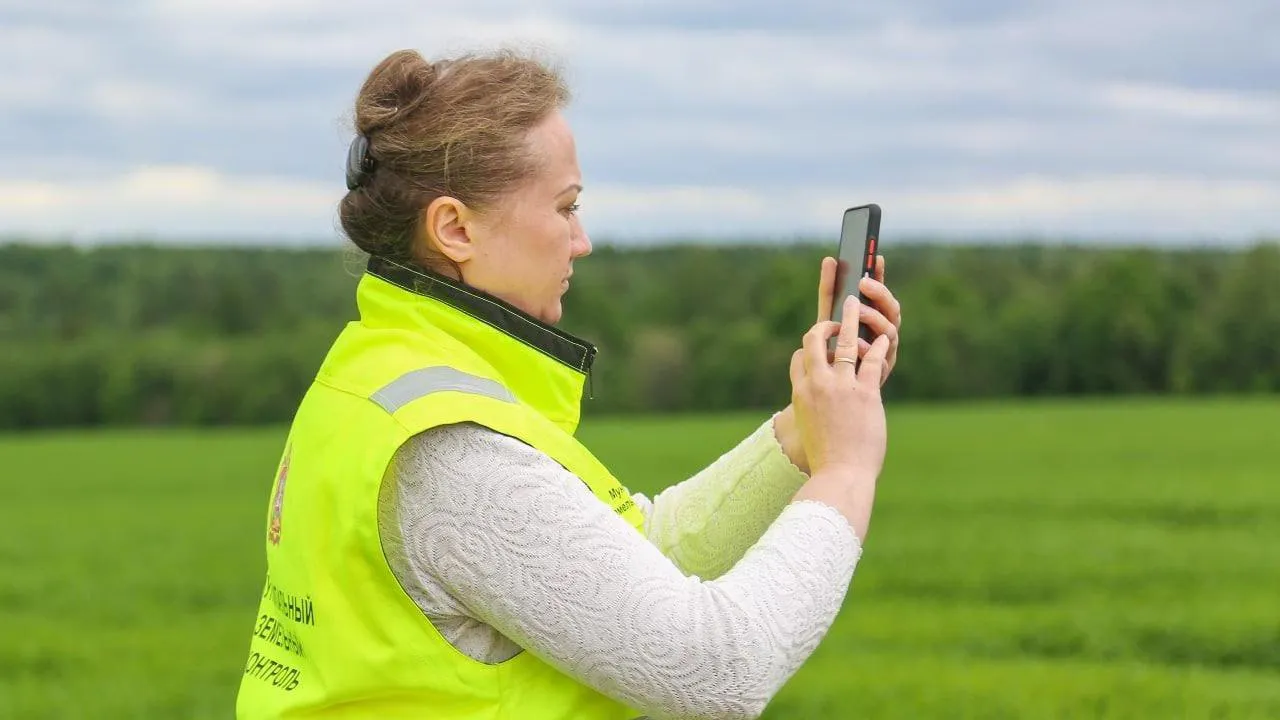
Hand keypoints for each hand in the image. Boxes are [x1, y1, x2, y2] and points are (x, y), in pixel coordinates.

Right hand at [790, 304, 890, 487]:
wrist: (840, 475)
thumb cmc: (826, 461)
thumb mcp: (810, 430)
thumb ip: (812, 412)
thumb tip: (818, 411)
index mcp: (801, 394)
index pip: (798, 359)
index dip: (807, 350)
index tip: (818, 348)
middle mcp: (818, 385)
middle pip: (815, 342)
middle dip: (824, 326)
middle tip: (836, 319)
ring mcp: (842, 387)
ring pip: (845, 343)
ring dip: (852, 320)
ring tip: (856, 306)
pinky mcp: (865, 394)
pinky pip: (872, 361)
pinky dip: (879, 347)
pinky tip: (884, 339)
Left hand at [815, 254, 901, 386]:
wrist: (826, 394)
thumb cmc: (829, 349)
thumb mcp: (828, 317)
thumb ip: (831, 292)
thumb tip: (830, 260)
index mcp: (875, 316)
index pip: (882, 293)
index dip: (881, 274)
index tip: (875, 257)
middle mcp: (884, 332)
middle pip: (892, 309)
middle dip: (879, 294)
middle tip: (864, 283)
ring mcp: (885, 351)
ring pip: (889, 330)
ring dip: (874, 318)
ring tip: (858, 312)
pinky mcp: (880, 371)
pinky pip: (881, 357)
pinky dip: (870, 349)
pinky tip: (859, 344)